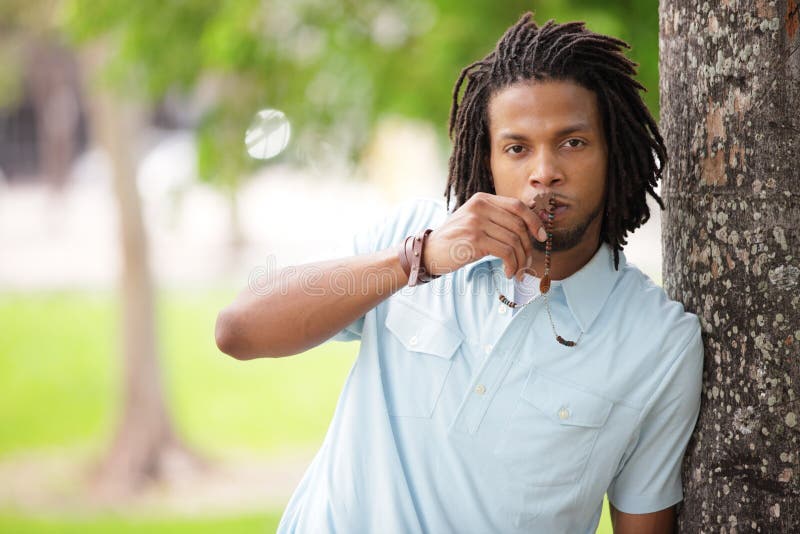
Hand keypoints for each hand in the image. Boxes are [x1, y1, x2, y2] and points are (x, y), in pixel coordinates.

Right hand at [422, 192, 546, 279]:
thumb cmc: (456, 241)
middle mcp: (480, 206)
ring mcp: (477, 222)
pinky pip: (506, 252)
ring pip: (514, 240)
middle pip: (519, 225)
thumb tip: (529, 230)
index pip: (518, 206)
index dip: (534, 221)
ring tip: (516, 271)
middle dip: (527, 247)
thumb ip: (497, 220)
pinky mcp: (475, 239)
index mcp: (482, 199)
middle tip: (526, 263)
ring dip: (520, 260)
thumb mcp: (475, 222)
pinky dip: (512, 265)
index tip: (541, 237)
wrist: (429, 252)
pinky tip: (508, 272)